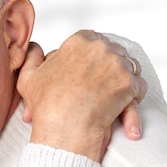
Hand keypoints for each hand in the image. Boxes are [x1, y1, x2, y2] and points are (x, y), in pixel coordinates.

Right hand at [17, 30, 147, 161]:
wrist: (63, 128)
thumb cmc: (45, 105)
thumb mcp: (28, 77)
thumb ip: (31, 56)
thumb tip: (34, 46)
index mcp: (77, 42)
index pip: (90, 38)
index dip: (90, 52)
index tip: (90, 65)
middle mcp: (100, 48)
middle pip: (112, 49)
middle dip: (110, 63)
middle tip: (104, 79)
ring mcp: (117, 65)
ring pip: (129, 65)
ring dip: (124, 77)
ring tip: (116, 91)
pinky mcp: (129, 84)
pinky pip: (139, 85)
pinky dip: (135, 95)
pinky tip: (127, 103)